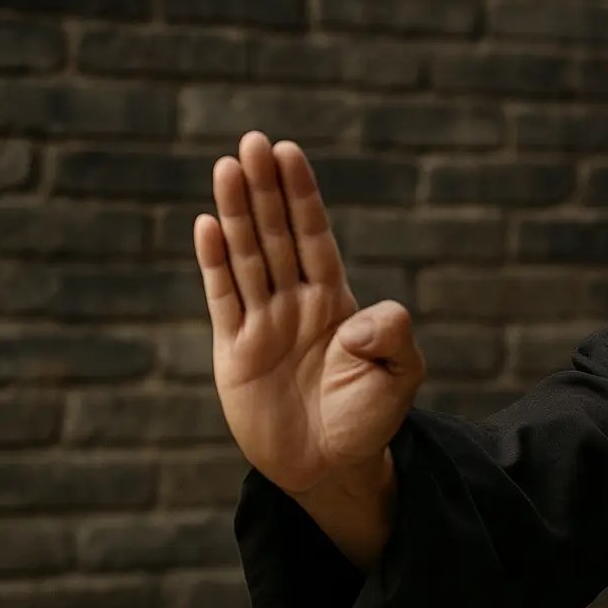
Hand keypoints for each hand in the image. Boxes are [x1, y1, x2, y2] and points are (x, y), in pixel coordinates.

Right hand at [192, 130, 425, 496]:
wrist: (332, 467)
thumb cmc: (369, 420)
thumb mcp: (401, 376)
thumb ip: (393, 338)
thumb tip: (362, 318)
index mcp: (337, 302)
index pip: (316, 236)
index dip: (302, 195)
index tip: (290, 152)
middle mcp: (297, 303)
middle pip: (277, 234)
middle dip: (265, 189)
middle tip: (253, 140)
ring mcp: (264, 324)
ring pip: (247, 257)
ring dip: (235, 213)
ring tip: (226, 166)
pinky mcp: (235, 351)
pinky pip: (223, 299)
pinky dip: (214, 263)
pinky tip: (206, 225)